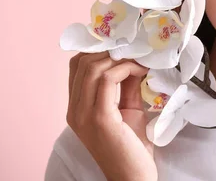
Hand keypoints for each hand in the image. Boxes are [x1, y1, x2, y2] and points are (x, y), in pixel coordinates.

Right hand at [67, 52, 157, 180]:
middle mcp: (74, 110)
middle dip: (110, 50)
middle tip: (135, 51)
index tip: (124, 47)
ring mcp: (83, 114)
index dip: (99, 51)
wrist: (133, 176)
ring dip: (120, 58)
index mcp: (77, 108)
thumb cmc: (132, 147)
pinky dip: (125, 69)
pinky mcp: (98, 117)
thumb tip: (132, 61)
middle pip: (82, 63)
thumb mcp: (128, 109)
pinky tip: (140, 71)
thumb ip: (125, 87)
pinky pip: (106, 80)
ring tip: (140, 60)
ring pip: (91, 68)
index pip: (77, 67)